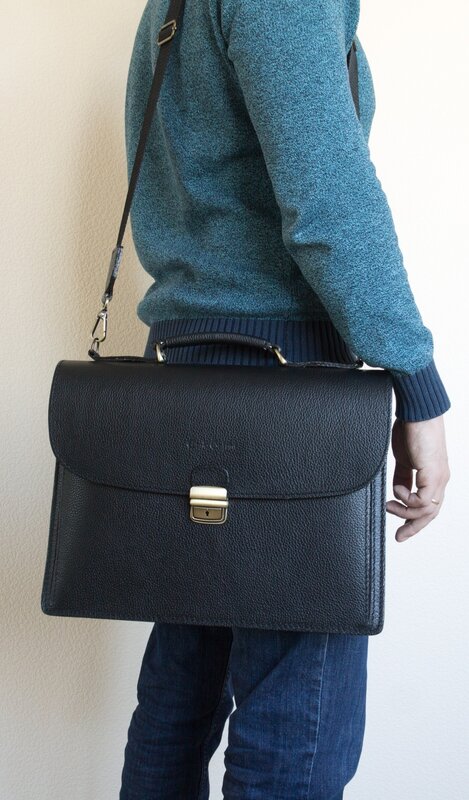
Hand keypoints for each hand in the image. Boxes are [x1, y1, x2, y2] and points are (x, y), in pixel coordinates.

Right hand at [386, 415, 449, 541]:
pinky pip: (421, 500)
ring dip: (405, 512)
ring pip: (426, 511)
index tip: (400, 529)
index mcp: (434, 476)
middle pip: (430, 514)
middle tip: (399, 536)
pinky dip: (406, 499)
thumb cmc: (411, 429)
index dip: (415, 520)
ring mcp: (439, 478)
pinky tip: (396, 490)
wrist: (417, 413)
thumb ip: (403, 475)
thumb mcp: (404, 458)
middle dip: (413, 527)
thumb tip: (397, 491)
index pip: (428, 507)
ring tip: (389, 505)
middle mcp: (440, 480)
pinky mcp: (433, 474)